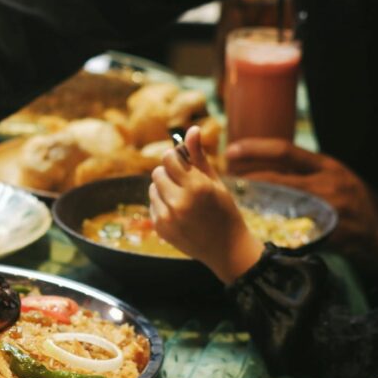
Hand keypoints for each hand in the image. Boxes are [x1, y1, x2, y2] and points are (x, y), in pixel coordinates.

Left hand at [149, 126, 264, 283]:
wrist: (225, 248)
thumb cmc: (223, 210)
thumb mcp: (215, 181)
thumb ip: (198, 156)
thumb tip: (191, 129)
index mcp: (196, 187)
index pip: (168, 158)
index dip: (174, 157)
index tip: (181, 162)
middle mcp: (179, 202)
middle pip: (157, 172)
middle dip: (168, 173)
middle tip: (184, 182)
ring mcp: (167, 217)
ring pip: (152, 188)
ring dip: (164, 188)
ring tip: (182, 198)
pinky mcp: (160, 227)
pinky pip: (152, 204)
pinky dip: (161, 204)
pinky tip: (178, 212)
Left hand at [226, 139, 377, 270]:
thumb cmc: (354, 204)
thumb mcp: (336, 179)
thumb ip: (306, 173)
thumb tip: (266, 168)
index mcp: (328, 167)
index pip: (285, 151)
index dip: (255, 149)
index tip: (231, 151)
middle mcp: (326, 184)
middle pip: (276, 177)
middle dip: (246, 178)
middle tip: (223, 179)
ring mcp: (326, 209)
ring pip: (278, 203)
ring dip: (252, 202)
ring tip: (230, 200)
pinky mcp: (325, 233)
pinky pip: (290, 230)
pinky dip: (269, 227)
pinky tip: (250, 227)